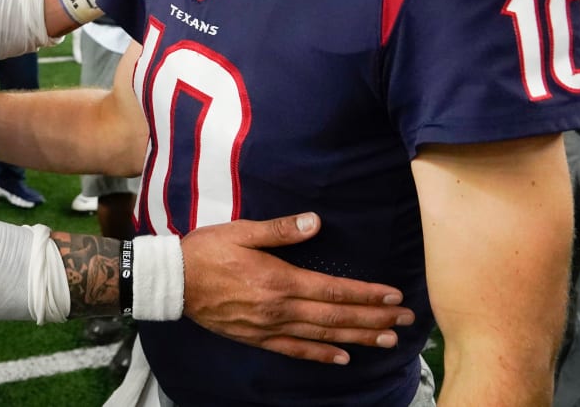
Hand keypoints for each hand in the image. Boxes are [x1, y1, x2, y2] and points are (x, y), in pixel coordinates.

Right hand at [180, 213, 414, 364]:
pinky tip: (342, 357)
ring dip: (357, 338)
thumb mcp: (241, 231)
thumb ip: (280, 230)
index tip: (394, 297)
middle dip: (374, 318)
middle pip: (335, 316)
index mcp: (279, 279)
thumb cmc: (206, 250)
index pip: (334, 290)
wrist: (173, 281)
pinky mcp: (257, 337)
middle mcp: (279, 308)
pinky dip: (321, 355)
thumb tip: (315, 222)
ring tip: (387, 340)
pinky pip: (295, 350)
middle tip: (405, 321)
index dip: (366, 294)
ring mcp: (269, 327)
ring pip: (322, 335)